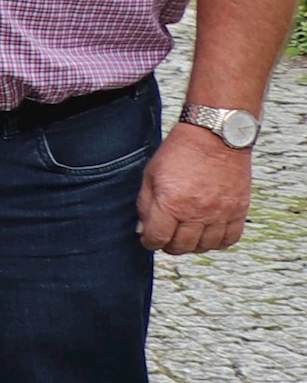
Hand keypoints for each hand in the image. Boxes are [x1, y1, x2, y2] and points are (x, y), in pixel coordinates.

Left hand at [139, 124, 254, 255]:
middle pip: (181, 246)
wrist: (214, 136)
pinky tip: (209, 234)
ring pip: (206, 246)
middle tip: (167, 237)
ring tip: (187, 235)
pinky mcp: (239, 209)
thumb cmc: (181, 152)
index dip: (149, 242)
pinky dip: (218, 241)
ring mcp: (220, 213)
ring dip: (193, 245)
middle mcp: (197, 212)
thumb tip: (143, 229)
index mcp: (171, 203)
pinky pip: (230, 238)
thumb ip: (145, 205)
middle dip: (169, 245)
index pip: (157, 238)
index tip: (148, 238)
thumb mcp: (150, 175)